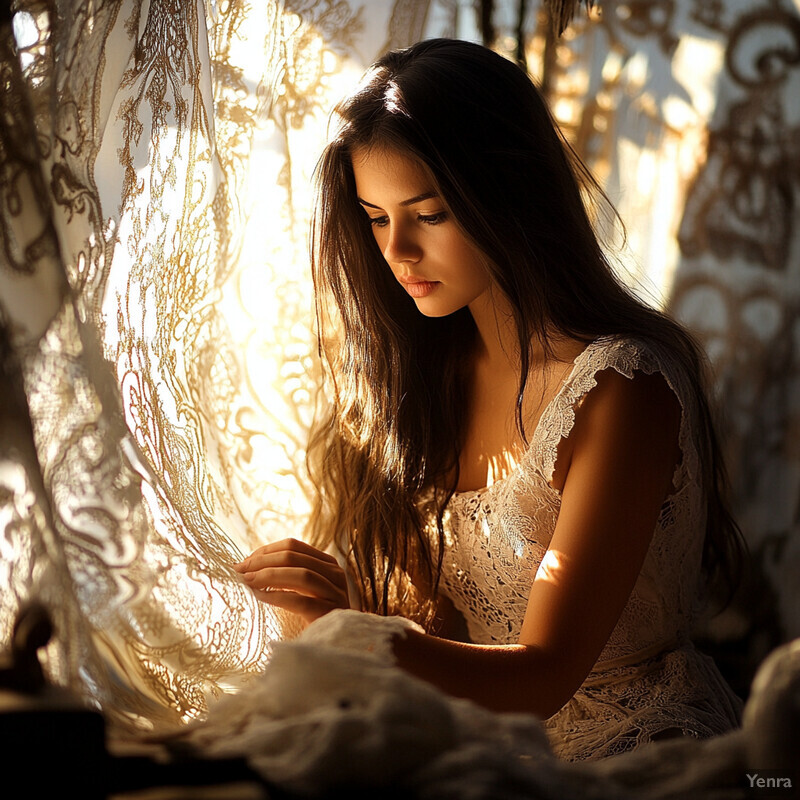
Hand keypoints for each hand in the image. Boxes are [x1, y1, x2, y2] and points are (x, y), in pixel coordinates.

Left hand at [233, 538, 350, 625]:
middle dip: (262, 562)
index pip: (293, 545)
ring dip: (268, 575)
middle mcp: (335, 574)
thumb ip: (286, 574)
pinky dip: (278, 597)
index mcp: (327, 563)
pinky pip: (301, 601)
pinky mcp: (330, 614)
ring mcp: (335, 593)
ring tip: (247, 581)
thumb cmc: (312, 617)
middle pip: (293, 557)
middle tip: (239, 570)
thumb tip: (246, 565)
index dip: (266, 551)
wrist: (334, 646)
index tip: (244, 561)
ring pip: (301, 575)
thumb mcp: (302, 590)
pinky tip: (261, 598)